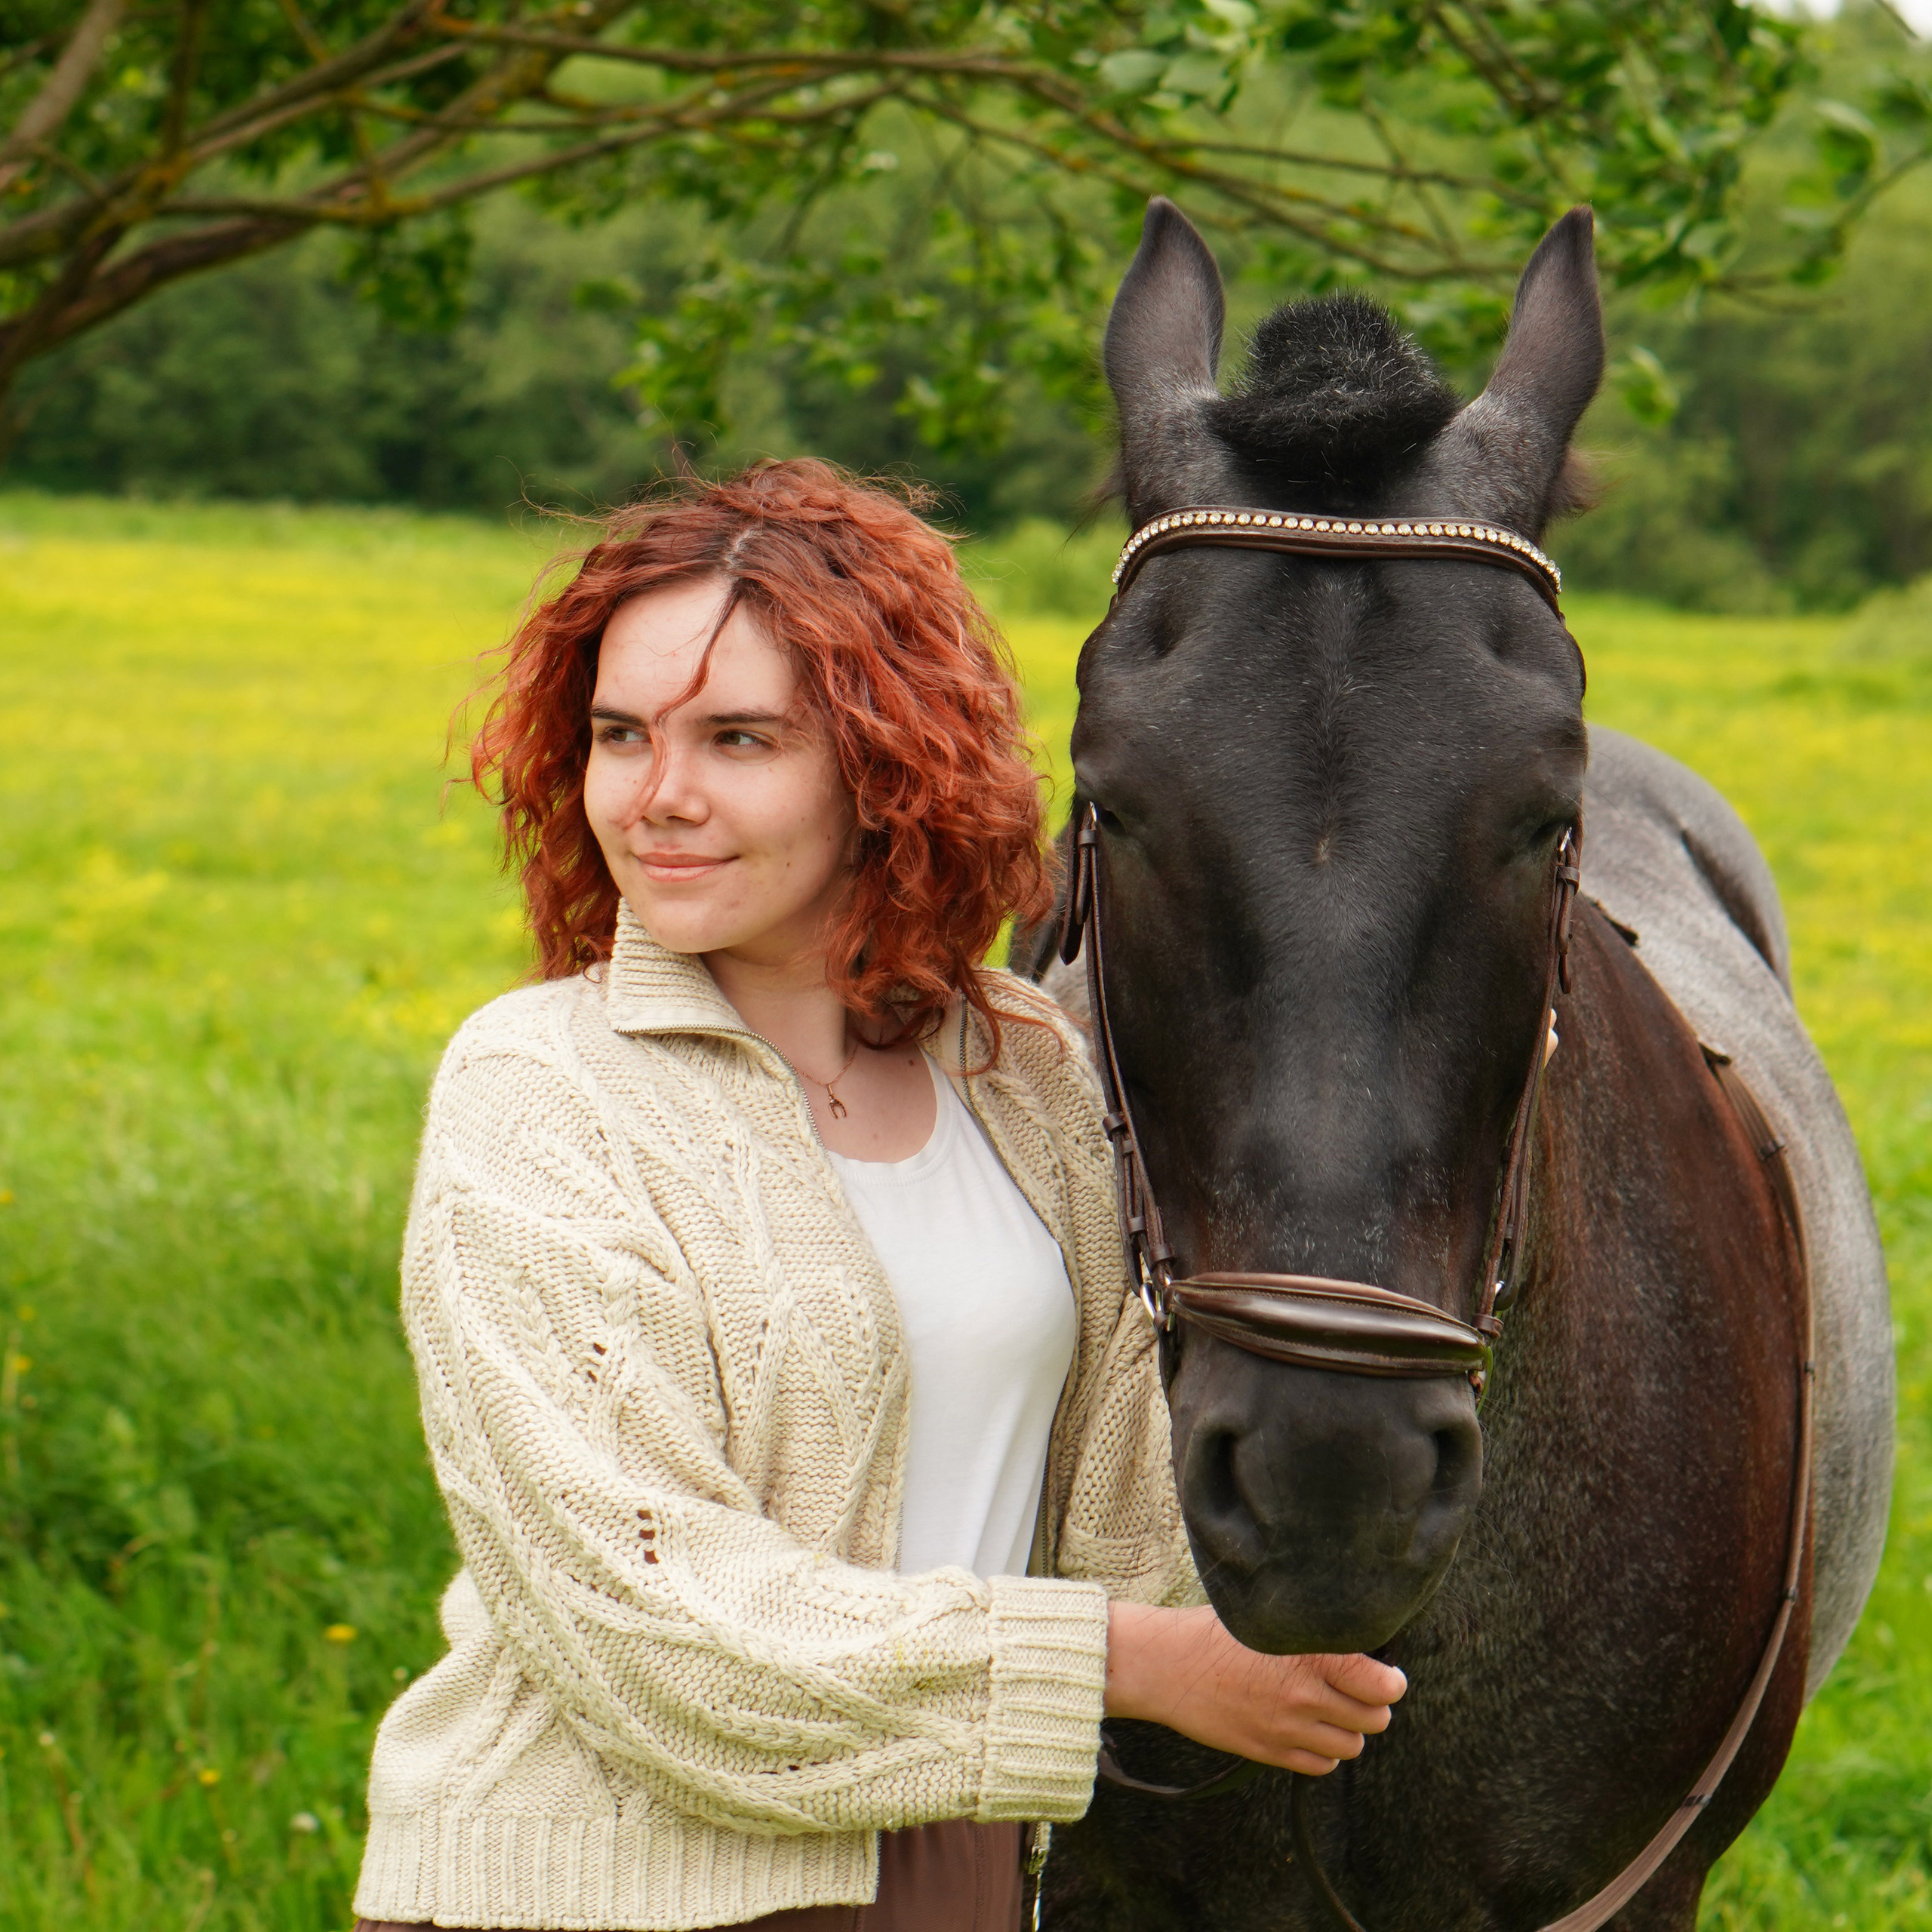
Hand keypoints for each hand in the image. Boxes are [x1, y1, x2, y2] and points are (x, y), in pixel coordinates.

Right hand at [1103, 1601, 1405, 1775]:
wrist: (1165, 1665)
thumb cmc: (1212, 1632)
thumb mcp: (1266, 1618)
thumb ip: (1312, 1631)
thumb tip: (1352, 1639)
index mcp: (1309, 1655)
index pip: (1381, 1685)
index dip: (1390, 1681)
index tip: (1385, 1675)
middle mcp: (1305, 1696)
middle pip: (1374, 1719)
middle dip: (1372, 1705)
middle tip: (1358, 1690)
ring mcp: (1288, 1729)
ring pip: (1351, 1746)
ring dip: (1348, 1729)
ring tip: (1330, 1709)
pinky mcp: (1269, 1752)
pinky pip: (1320, 1765)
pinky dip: (1323, 1752)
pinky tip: (1308, 1728)